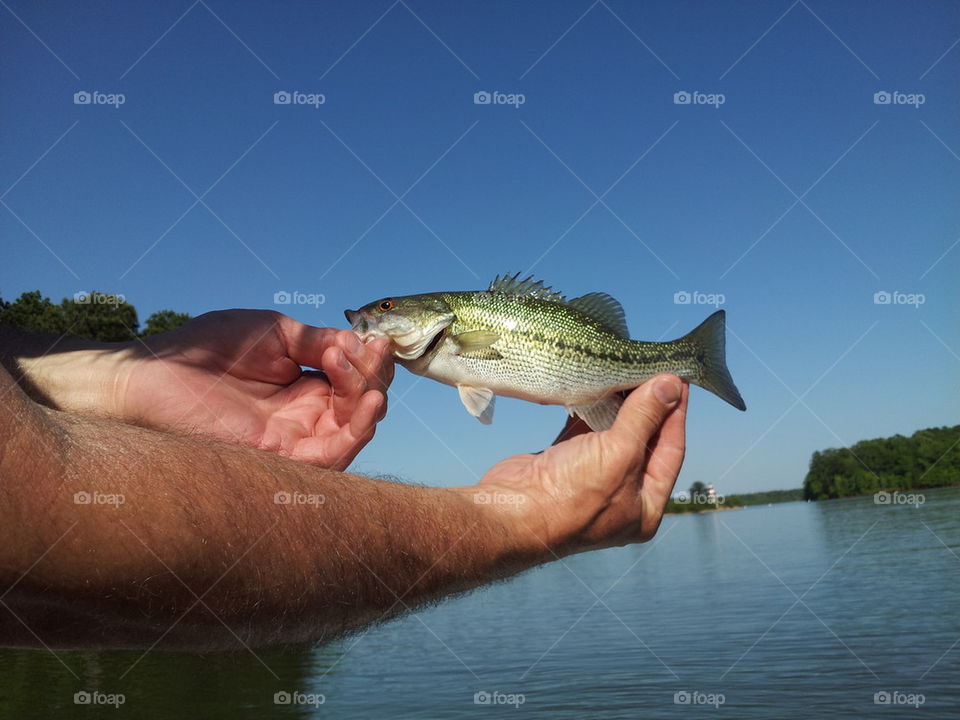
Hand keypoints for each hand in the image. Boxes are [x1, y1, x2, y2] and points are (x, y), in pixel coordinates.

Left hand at [118, 310, 393, 468]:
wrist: (154, 373)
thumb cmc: (206, 348)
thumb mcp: (274, 332)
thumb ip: (317, 340)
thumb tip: (358, 343)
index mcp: (306, 385)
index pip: (356, 380)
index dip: (371, 361)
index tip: (374, 337)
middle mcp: (306, 415)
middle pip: (362, 404)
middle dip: (372, 375)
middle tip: (365, 350)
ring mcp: (295, 437)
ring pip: (354, 430)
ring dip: (368, 399)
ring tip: (355, 368)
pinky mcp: (281, 456)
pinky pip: (333, 455)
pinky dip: (357, 430)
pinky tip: (366, 400)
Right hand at [459, 375, 687, 555]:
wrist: (512, 513)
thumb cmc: (573, 496)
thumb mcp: (620, 454)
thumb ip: (644, 417)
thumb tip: (670, 386)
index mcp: (644, 507)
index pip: (671, 452)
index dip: (675, 414)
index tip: (677, 380)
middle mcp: (621, 497)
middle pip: (643, 442)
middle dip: (647, 406)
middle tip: (652, 370)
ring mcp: (590, 482)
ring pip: (612, 436)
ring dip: (618, 406)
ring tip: (626, 371)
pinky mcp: (563, 466)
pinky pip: (583, 433)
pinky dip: (589, 411)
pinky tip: (595, 387)